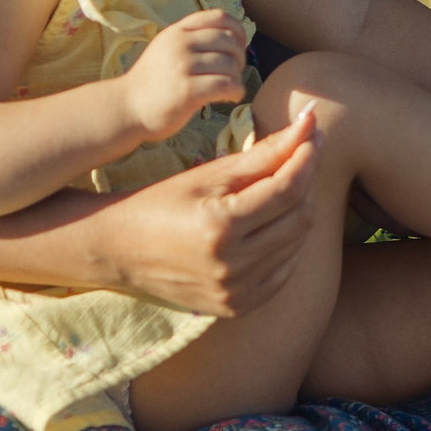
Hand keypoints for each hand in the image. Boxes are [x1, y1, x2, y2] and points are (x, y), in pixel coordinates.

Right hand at [93, 112, 318, 315]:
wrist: (118, 250)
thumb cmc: (162, 202)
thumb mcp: (209, 173)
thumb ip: (264, 152)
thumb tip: (309, 123)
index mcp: (220, 227)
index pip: (287, 188)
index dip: (306, 157)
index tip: (311, 134)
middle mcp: (231, 266)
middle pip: (299, 217)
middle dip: (307, 181)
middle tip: (302, 155)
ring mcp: (236, 292)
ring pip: (297, 244)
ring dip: (300, 210)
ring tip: (285, 185)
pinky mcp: (237, 307)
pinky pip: (284, 271)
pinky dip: (288, 244)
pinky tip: (275, 222)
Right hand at [123, 9, 249, 139]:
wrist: (126, 107)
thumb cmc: (153, 81)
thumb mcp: (167, 48)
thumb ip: (192, 38)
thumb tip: (233, 37)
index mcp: (177, 31)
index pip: (219, 17)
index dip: (237, 30)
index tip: (240, 46)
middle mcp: (180, 44)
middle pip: (229, 41)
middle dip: (239, 57)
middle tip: (235, 72)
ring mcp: (183, 66)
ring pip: (230, 64)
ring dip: (237, 76)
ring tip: (230, 87)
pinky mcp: (187, 90)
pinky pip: (226, 85)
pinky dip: (236, 90)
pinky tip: (231, 96)